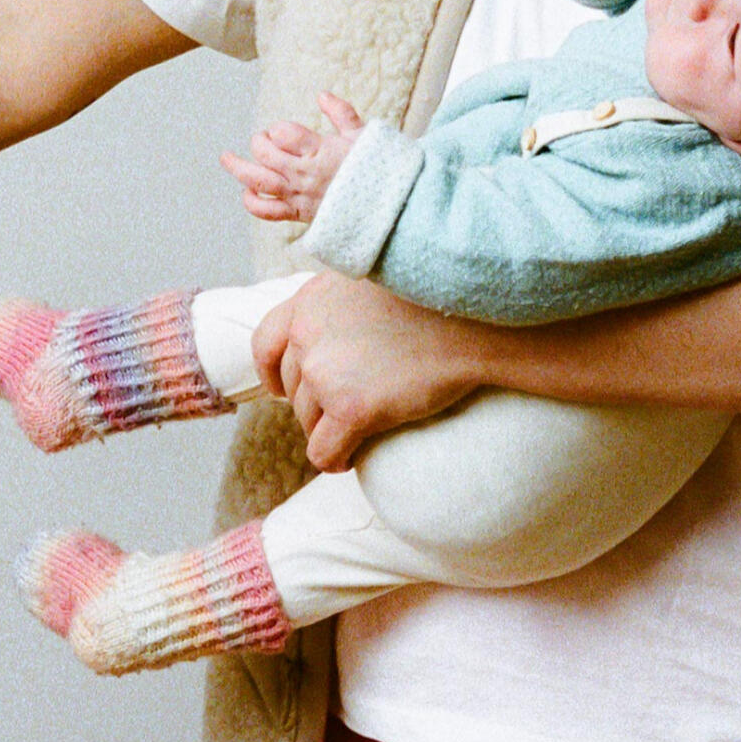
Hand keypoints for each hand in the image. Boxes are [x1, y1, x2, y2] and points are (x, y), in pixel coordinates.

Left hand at [221, 94, 365, 223]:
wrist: (387, 209)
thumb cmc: (378, 170)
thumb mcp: (364, 135)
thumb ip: (341, 113)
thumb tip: (322, 95)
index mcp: (320, 151)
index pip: (284, 133)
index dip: (279, 129)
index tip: (285, 132)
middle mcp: (304, 173)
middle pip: (265, 153)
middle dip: (260, 142)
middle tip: (264, 139)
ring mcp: (299, 194)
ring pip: (258, 180)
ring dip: (238, 168)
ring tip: (225, 158)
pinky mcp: (299, 214)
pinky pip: (267, 211)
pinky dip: (252, 202)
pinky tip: (246, 192)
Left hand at [250, 270, 484, 469]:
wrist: (475, 322)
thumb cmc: (434, 301)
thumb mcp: (369, 281)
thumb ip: (336, 307)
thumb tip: (323, 341)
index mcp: (309, 300)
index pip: (265, 344)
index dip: (275, 374)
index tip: (286, 391)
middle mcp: (307, 333)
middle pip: (292, 388)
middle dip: (313, 406)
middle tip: (343, 414)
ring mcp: (325, 372)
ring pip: (308, 422)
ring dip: (329, 431)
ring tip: (357, 433)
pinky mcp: (350, 408)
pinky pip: (324, 451)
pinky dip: (334, 460)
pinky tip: (351, 460)